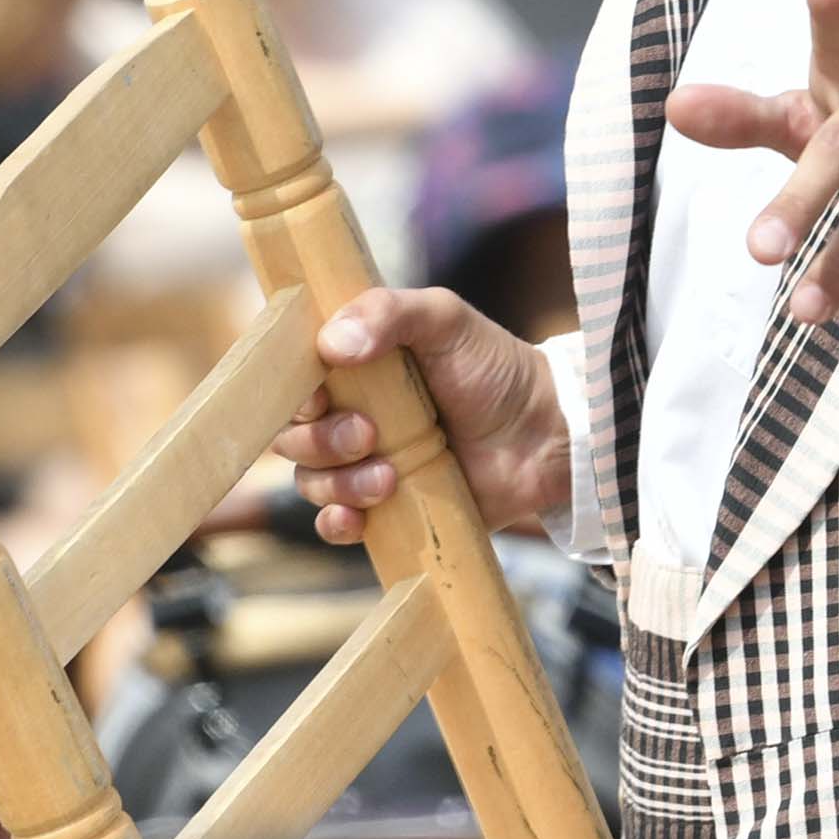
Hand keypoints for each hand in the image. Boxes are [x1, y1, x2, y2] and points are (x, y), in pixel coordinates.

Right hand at [274, 287, 568, 544]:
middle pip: (294, 435)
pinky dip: (336, 523)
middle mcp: (351, 412)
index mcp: (353, 365)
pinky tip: (355, 517)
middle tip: (369, 433)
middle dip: (321, 440)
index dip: (290, 391)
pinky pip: (336, 524)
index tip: (317, 393)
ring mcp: (367, 463)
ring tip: (388, 476)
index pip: (290, 379)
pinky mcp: (388, 509)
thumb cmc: (495, 368)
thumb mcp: (445, 320)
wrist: (548, 434)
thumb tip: (330, 344)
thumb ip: (388, 313)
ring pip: (312, 480)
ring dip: (337, 482)